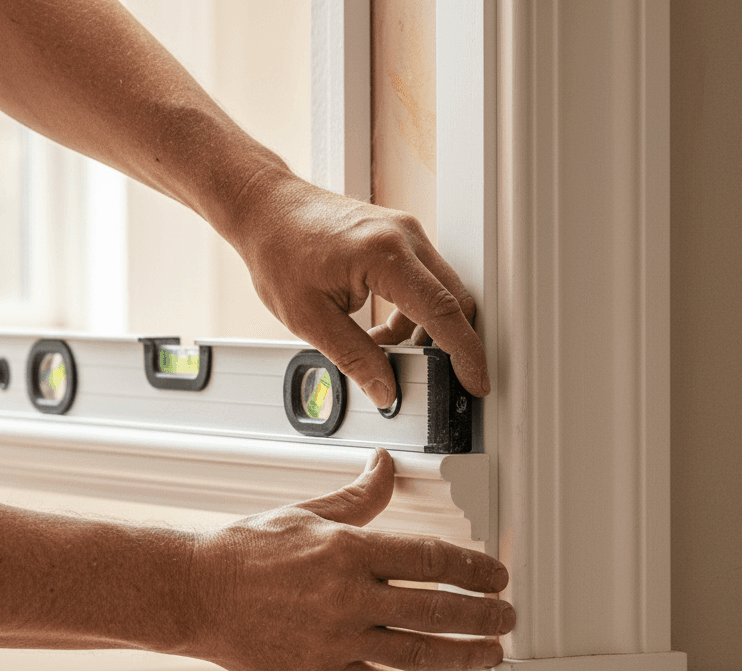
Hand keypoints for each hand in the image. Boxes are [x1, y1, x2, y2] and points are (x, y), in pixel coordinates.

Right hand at [184, 449, 512, 670]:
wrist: (195, 592)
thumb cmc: (245, 551)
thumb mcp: (306, 513)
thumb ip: (357, 497)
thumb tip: (385, 465)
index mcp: (349, 550)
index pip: (430, 558)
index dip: (473, 569)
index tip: (497, 576)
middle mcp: (348, 595)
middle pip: (435, 608)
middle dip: (482, 615)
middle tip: (508, 617)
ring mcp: (335, 637)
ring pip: (417, 651)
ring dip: (464, 655)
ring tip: (492, 654)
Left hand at [227, 171, 487, 409]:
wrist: (265, 209)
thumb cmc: (279, 250)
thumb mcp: (310, 319)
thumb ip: (354, 358)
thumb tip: (386, 390)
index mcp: (383, 254)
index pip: (442, 312)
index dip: (466, 354)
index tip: (476, 382)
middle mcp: (405, 237)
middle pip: (455, 302)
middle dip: (453, 347)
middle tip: (439, 380)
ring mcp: (406, 233)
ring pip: (443, 293)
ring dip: (427, 333)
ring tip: (390, 355)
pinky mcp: (400, 238)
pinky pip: (425, 283)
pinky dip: (414, 315)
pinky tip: (383, 333)